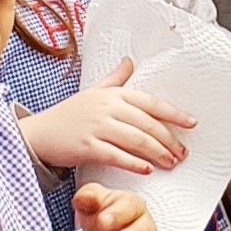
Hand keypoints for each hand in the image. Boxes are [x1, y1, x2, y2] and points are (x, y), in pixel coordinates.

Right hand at [20, 57, 194, 174]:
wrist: (38, 133)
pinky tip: (147, 169)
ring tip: (171, 162)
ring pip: (135, 139)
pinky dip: (133, 162)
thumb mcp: (93, 91)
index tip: (192, 123)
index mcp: (114, 95)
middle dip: (169, 140)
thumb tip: (130, 61)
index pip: (151, 102)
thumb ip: (116, 79)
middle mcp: (107, 108)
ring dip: (157, 152)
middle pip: (147, 124)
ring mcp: (96, 127)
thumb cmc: (69, 114)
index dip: (174, 113)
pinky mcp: (86, 147)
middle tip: (183, 153)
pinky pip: (115, 155)